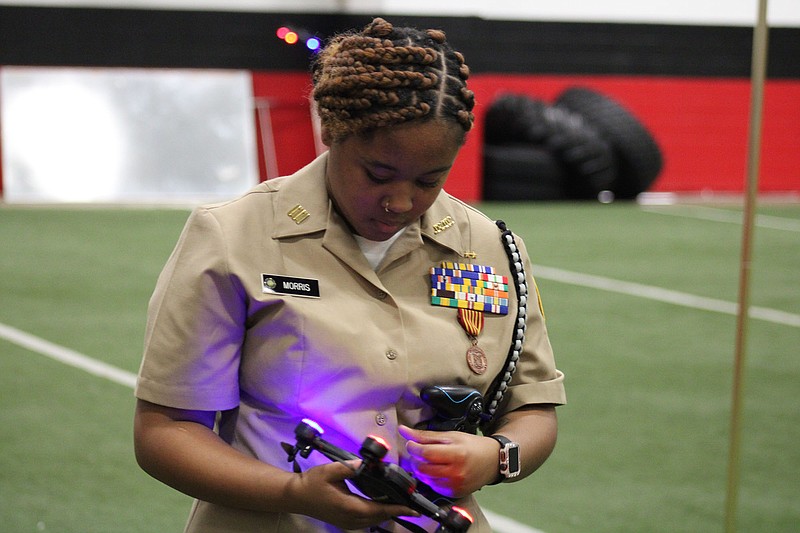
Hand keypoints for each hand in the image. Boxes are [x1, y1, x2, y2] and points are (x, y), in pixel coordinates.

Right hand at [286, 459, 418, 529]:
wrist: (297, 496)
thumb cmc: (312, 483)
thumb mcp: (329, 470)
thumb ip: (347, 467)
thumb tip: (364, 464)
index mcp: (348, 506)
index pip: (378, 510)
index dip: (397, 509)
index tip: (412, 508)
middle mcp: (350, 519)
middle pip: (379, 518)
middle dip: (396, 511)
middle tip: (411, 504)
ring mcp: (347, 523)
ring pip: (373, 522)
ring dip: (387, 514)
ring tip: (400, 504)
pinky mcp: (345, 523)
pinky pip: (367, 523)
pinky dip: (377, 516)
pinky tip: (382, 507)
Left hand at [398, 425, 498, 497]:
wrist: (493, 462)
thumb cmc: (473, 446)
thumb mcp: (451, 436)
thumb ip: (426, 435)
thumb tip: (404, 430)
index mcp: (456, 455)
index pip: (425, 453)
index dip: (413, 447)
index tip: (410, 443)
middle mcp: (456, 473)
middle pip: (422, 468)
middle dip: (415, 458)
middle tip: (417, 451)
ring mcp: (455, 485)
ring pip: (425, 479)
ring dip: (420, 469)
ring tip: (427, 460)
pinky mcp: (454, 493)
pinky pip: (433, 487)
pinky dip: (429, 478)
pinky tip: (436, 470)